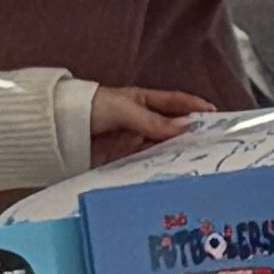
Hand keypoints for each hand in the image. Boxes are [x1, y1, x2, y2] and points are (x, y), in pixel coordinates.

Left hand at [83, 82, 207, 165]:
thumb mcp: (125, 110)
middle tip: (212, 144)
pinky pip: (145, 161)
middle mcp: (141, 121)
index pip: (175, 102)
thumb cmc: (89, 107)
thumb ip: (153, 120)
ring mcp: (133, 140)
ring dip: (175, 152)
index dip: (195, 106)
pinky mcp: (123, 157)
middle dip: (190, 134)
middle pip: (171, 127)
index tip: (216, 114)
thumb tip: (186, 125)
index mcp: (143, 101)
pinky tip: (169, 172)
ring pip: (161, 146)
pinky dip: (157, 166)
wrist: (57, 127)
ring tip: (195, 162)